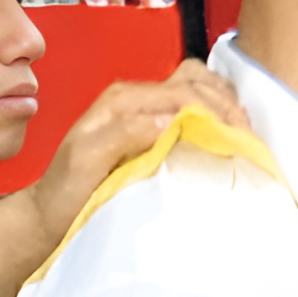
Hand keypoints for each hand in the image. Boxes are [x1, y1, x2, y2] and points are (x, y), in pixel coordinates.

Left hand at [25, 60, 248, 242]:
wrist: (52, 216)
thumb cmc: (67, 194)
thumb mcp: (85, 162)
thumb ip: (122, 133)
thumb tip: (173, 119)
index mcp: (123, 100)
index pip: (183, 91)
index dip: (216, 110)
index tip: (240, 139)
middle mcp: (138, 98)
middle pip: (196, 79)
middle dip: (226, 103)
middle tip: (246, 137)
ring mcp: (149, 110)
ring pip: (200, 87)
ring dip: (225, 105)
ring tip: (241, 134)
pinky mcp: (158, 127)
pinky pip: (196, 108)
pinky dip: (218, 115)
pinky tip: (228, 136)